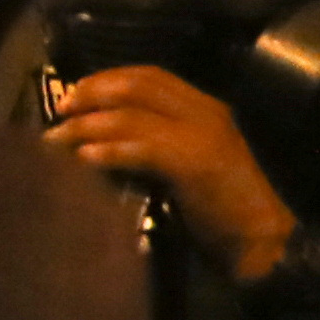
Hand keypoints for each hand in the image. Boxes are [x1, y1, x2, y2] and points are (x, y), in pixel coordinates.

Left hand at [42, 64, 300, 283]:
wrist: (262, 243)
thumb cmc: (221, 212)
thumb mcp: (189, 165)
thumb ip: (158, 145)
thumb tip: (103, 140)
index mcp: (206, 108)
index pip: (150, 76)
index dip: (106, 79)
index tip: (75, 94)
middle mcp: (205, 112)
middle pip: (137, 84)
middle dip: (92, 93)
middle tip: (60, 110)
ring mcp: (202, 135)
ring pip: (132, 115)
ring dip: (87, 126)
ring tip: (57, 140)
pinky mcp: (195, 163)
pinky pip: (142, 148)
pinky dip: (109, 150)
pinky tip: (84, 159)